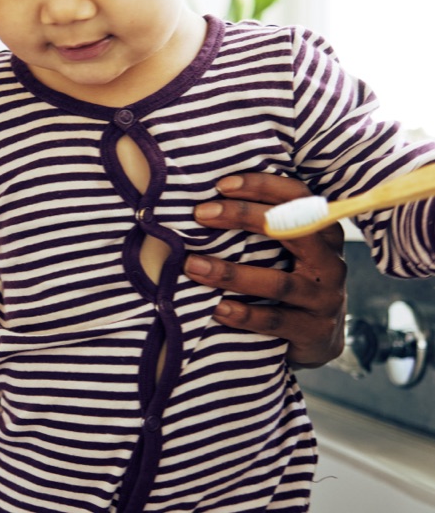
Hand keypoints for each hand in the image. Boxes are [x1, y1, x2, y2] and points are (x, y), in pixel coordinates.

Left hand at [187, 173, 346, 367]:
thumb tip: (206, 198)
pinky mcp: (314, 331)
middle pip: (292, 230)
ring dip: (231, 273)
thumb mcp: (286, 249)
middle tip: (201, 214)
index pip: (298, 197)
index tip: (221, 185)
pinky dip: (244, 315)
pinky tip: (217, 308)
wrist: (318, 337)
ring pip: (278, 282)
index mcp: (322, 232)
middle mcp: (329, 262)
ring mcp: (324, 298)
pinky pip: (276, 321)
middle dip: (244, 216)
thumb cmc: (289, 279)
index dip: (262, 186)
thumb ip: (261, 224)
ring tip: (193, 265)